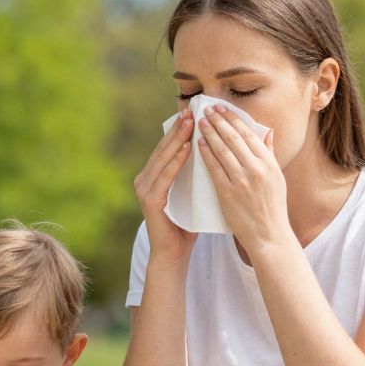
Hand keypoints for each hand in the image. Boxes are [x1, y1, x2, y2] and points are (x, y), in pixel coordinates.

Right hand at [134, 111, 195, 263]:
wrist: (174, 254)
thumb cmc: (187, 225)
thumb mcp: (195, 194)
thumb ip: (200, 175)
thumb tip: (219, 152)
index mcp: (154, 177)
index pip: (168, 148)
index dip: (180, 130)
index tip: (195, 113)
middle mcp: (145, 180)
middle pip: (164, 149)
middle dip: (179, 129)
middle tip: (193, 111)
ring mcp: (145, 189)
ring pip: (164, 158)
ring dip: (178, 139)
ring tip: (192, 123)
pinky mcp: (149, 200)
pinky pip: (165, 176)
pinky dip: (177, 161)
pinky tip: (188, 148)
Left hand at [195, 103, 294, 254]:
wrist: (268, 235)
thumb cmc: (273, 208)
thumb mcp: (277, 178)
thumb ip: (270, 154)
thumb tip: (268, 132)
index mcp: (269, 163)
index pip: (249, 134)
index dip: (234, 119)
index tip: (222, 109)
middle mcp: (257, 169)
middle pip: (234, 138)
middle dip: (219, 121)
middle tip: (207, 109)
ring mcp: (242, 180)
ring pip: (223, 150)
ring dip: (210, 133)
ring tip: (199, 122)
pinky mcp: (229, 193)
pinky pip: (214, 168)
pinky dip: (206, 154)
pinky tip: (198, 144)